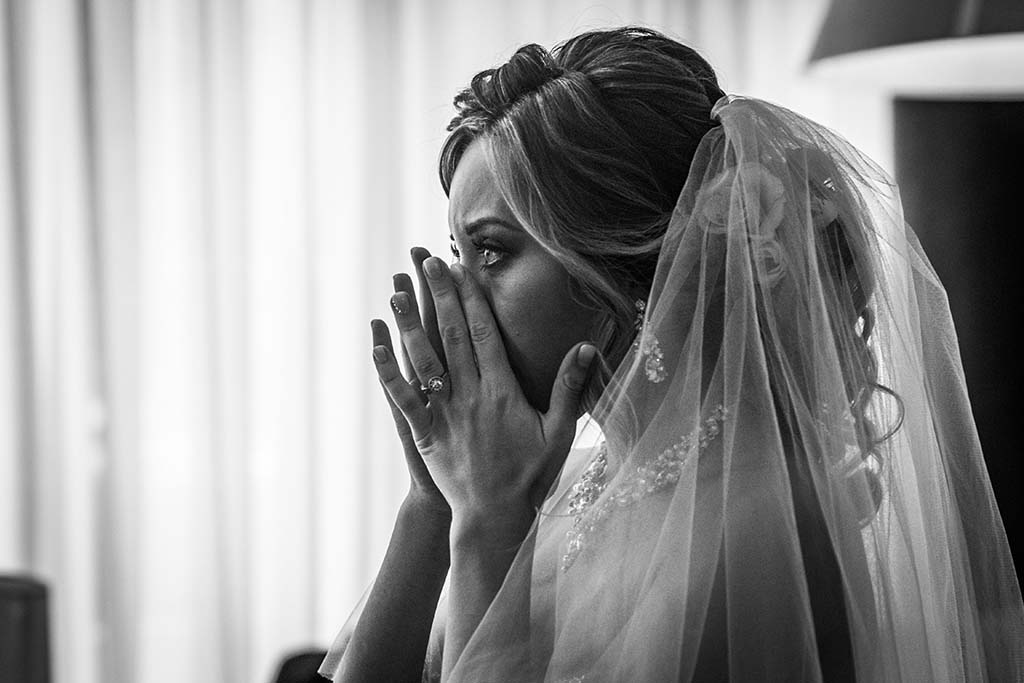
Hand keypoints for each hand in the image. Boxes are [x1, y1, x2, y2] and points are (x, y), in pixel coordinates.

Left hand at [372, 255, 596, 536]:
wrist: (494, 518)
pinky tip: (376, 344)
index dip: (471, 296)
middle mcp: (469, 395)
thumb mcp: (560, 433)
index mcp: (502, 391)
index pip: (484, 332)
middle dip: (437, 293)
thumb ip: (570, 388)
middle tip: (425, 260)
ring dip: (408, 322)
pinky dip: (387, 369)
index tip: (461, 266)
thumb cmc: (530, 476)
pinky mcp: (424, 432)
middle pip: (450, 335)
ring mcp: (444, 413)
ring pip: (422, 359)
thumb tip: (584, 347)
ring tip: (395, 289)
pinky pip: (402, 396)